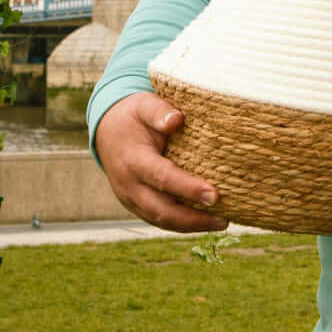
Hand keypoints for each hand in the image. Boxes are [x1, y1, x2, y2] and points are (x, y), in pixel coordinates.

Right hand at [94, 92, 226, 232]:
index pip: (162, 178)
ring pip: (160, 220)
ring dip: (190, 226)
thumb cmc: (133, 116)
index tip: (214, 195)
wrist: (107, 130)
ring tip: (221, 223)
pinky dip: (181, 225)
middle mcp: (128, 184)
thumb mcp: (144, 104)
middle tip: (224, 219)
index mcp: (133, 159)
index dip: (188, 188)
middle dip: (193, 219)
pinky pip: (158, 219)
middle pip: (161, 210)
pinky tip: (204, 222)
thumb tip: (177, 119)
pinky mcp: (135, 205)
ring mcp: (130, 198)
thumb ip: (159, 111)